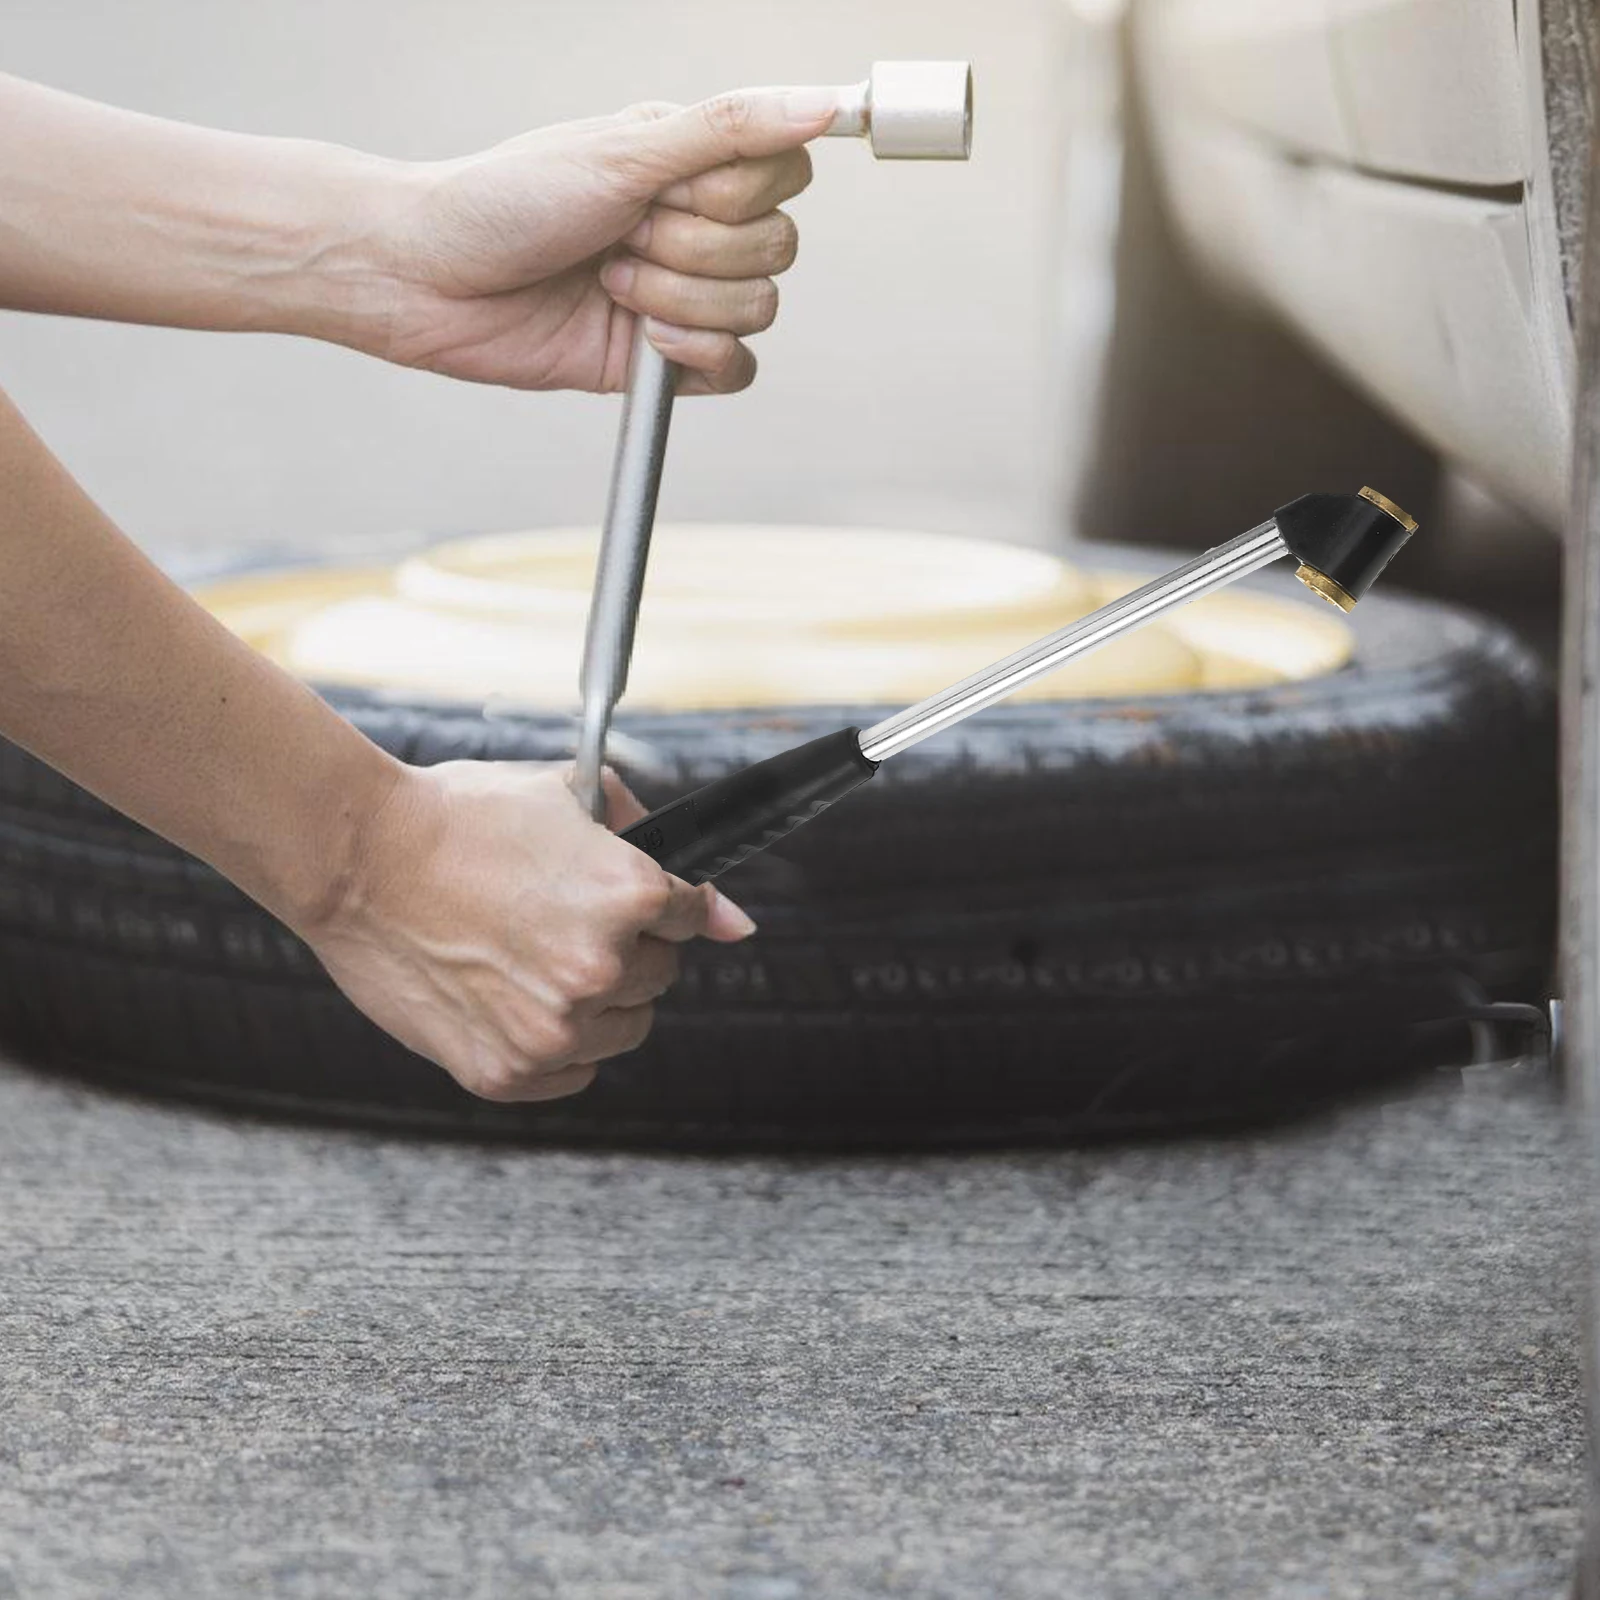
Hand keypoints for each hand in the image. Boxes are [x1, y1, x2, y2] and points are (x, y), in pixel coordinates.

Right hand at [302, 760, 754, 1102]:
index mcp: (630, 895)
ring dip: (593, 998)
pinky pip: (573, 1073)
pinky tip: (508, 995)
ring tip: (527, 955)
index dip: (653, 900)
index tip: (614, 899)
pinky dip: (553, 1043)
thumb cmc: (459, 816)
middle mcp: (601, 968)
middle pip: (658, 974)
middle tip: (553, 917)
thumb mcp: (567, 793)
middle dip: (623, 947)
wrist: (355, 857)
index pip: (689, 915)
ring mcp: (553, 1029)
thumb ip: (656, 842)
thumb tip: (735, 922)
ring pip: (622, 1028)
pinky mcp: (507, 1072)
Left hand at [364, 87, 838, 394]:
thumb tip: (823, 103)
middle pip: (777, 248)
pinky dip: (697, 355)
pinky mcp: (667, 360)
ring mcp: (684, 295)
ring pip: (758, 309)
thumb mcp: (624, 152)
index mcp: (691, 163)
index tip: (664, 187)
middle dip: (693, 249)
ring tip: (609, 281)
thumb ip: (730, 129)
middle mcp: (695, 226)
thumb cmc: (507, 201)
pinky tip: (642, 337)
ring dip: (679, 299)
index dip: (733, 192)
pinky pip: (738, 369)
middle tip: (620, 236)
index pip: (785, 176)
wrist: (433, 282)